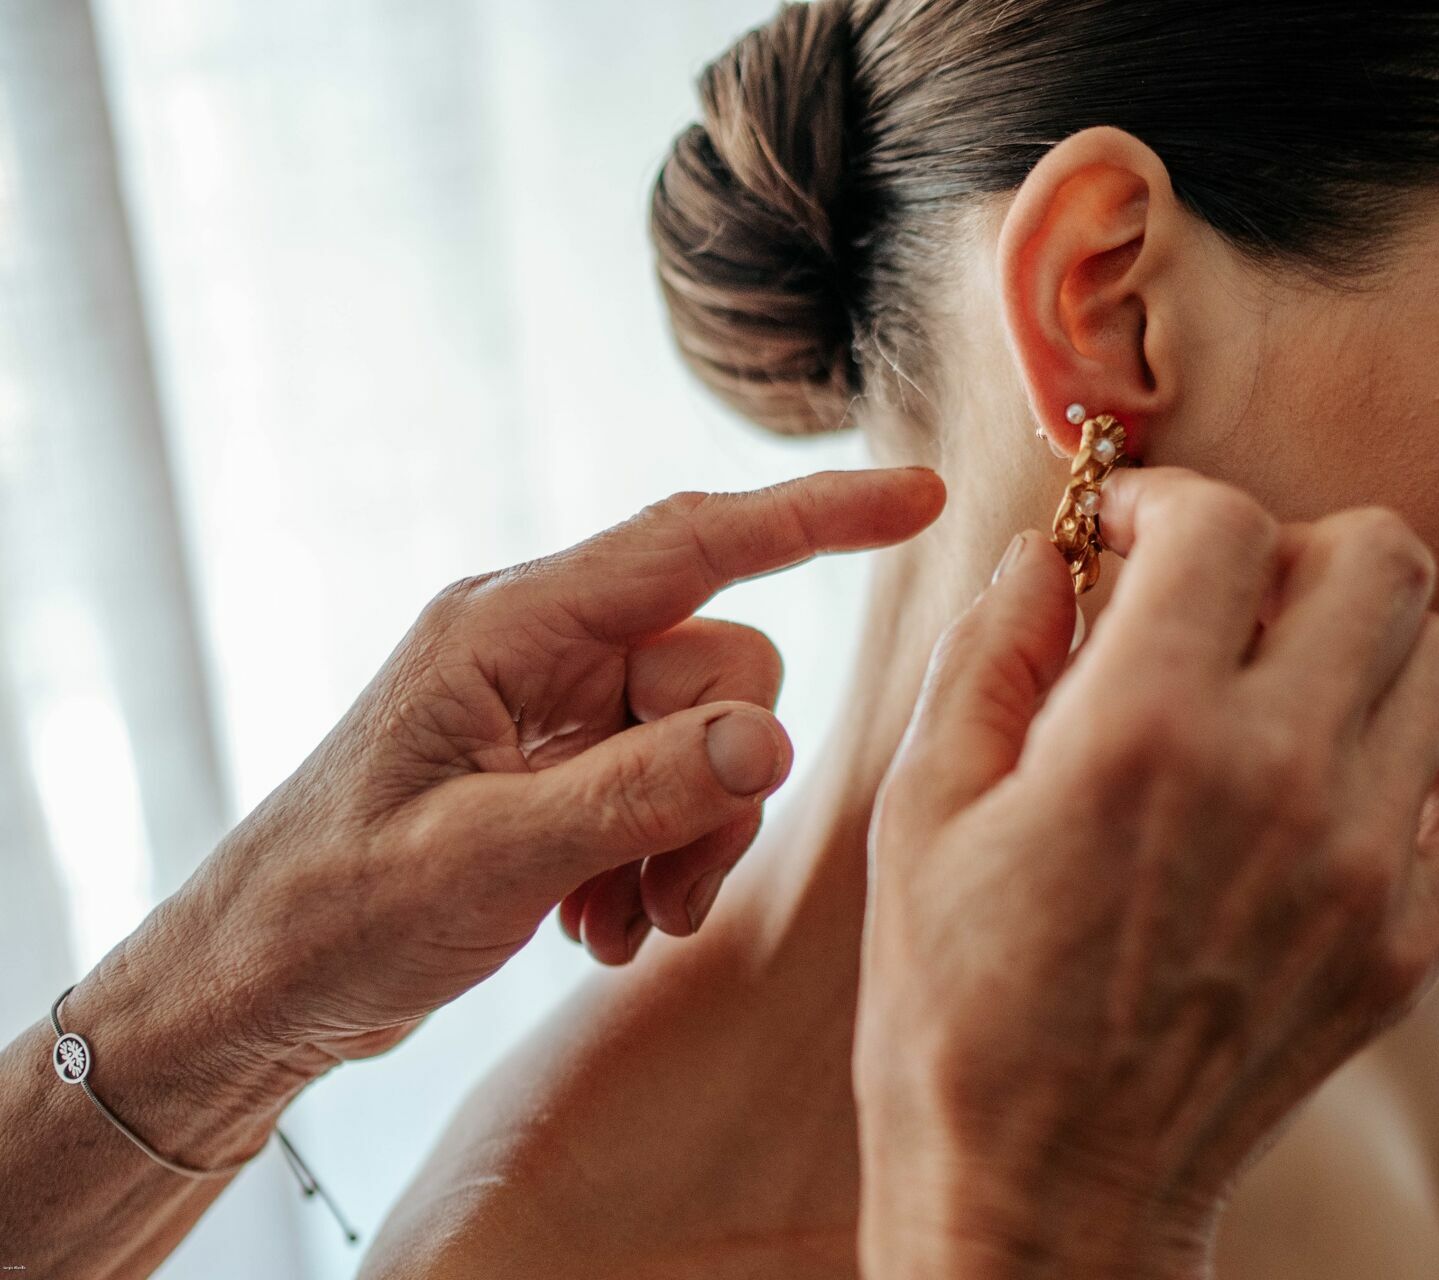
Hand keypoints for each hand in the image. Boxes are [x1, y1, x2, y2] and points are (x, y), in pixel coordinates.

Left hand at [142, 466, 943, 1079]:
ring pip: (707, 739)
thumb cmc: (336, 911)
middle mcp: (541, 647)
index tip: (919, 497)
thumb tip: (773, 745)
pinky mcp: (559, 765)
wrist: (256, 985)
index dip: (816, 517)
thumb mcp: (486, 858)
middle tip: (672, 895)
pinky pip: (671, 785)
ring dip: (691, 840)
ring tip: (623, 924)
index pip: (692, 543)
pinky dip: (659, 860)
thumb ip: (634, 795)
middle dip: (722, 788)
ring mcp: (553, 707)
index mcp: (510, 627)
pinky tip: (598, 925)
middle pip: (719, 670)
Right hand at [854, 467, 1438, 1278]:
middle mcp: (1277, 776)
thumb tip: (1047, 550)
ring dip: (1366, 646)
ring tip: (1285, 693)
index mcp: (1142, 730)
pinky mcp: (1407, 944)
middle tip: (1222, 600)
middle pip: (1380, 555)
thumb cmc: (957, 1005)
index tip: (1126, 539)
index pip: (1223, 519)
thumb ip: (992, 652)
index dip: (1165, 500)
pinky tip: (1360, 789)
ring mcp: (1362, 864)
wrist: (1046, 1188)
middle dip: (1292, 545)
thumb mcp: (921, 810)